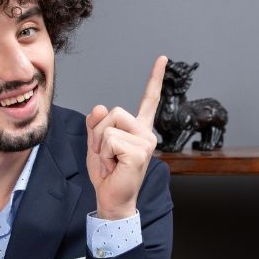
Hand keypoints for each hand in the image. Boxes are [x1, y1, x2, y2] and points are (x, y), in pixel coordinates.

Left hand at [86, 56, 166, 219]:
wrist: (111, 199)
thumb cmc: (107, 174)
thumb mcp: (96, 144)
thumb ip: (96, 124)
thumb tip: (100, 108)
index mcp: (139, 129)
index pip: (149, 100)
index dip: (155, 78)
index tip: (163, 58)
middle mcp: (146, 133)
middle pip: (114, 112)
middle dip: (100, 133)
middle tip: (106, 154)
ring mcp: (146, 142)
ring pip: (110, 126)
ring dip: (101, 145)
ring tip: (111, 161)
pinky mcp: (140, 152)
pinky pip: (110, 140)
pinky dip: (105, 154)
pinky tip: (114, 166)